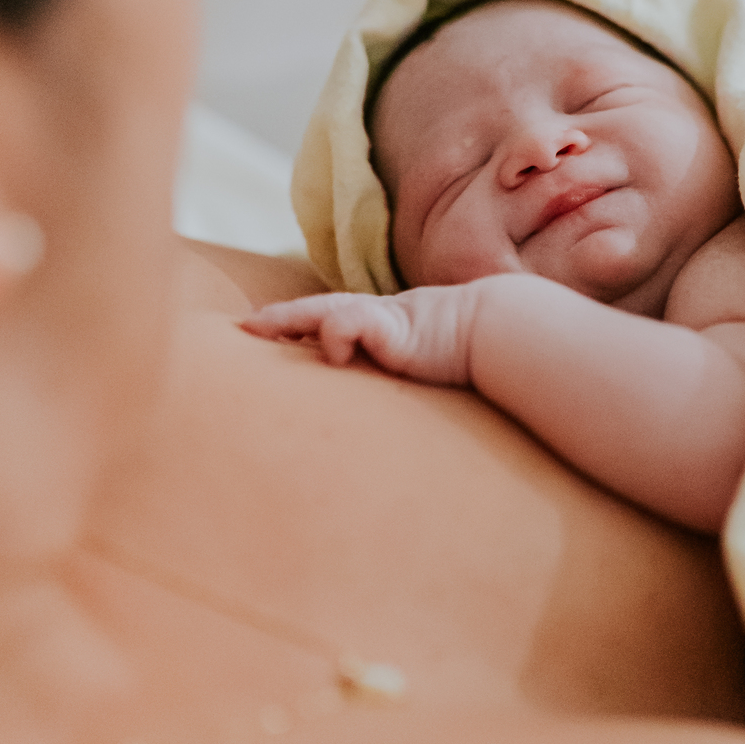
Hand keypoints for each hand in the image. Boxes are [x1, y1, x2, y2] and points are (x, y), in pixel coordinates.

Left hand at [240, 285, 480, 384]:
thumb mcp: (428, 370)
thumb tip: (391, 431)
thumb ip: (404, 378)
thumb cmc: (471, 358)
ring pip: (325, 312)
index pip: (337, 322)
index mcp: (386, 331)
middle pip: (318, 312)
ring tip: (256, 328)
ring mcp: (384, 320)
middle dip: (280, 318)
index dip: (301, 325)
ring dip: (288, 318)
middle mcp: (379, 321)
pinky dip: (335, 335)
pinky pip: (348, 323)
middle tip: (243, 327)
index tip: (265, 335)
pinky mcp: (389, 325)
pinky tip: (335, 354)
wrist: (500, 333)